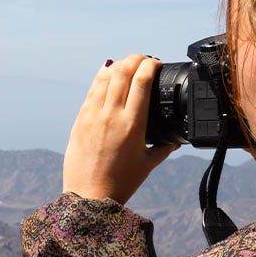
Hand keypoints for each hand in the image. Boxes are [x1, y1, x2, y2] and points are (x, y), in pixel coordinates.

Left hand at [63, 54, 178, 204]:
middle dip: (135, 59)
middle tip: (143, 60)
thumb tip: (175, 140)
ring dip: (118, 66)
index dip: (150, 65)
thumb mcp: (148, 165)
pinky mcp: (80, 120)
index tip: (156, 63)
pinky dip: (101, 78)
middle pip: (123, 72)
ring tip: (127, 65)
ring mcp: (93, 116)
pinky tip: (107, 74)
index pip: (142, 81)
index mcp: (133, 124)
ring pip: (105, 78)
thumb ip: (163, 148)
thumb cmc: (121, 183)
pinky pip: (91, 91)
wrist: (88, 196)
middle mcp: (112, 115)